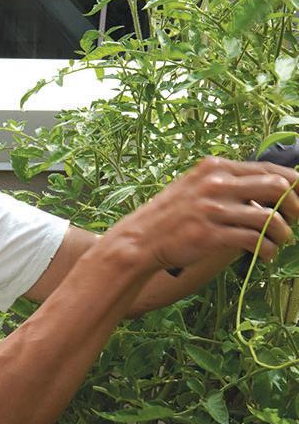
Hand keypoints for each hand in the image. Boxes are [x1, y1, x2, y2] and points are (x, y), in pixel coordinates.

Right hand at [108, 157, 298, 272]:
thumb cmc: (170, 216)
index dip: (294, 185)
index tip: (298, 201)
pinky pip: (254, 240)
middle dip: (295, 206)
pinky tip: (265, 255)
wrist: (140, 240)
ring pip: (269, 218)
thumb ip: (226, 183)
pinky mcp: (210, 234)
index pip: (269, 168)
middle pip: (277, 186)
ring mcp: (212, 209)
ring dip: (283, 233)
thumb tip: (270, 188)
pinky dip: (267, 250)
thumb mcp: (195, 187)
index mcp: (214, 168)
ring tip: (280, 242)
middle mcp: (215, 184)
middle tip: (295, 221)